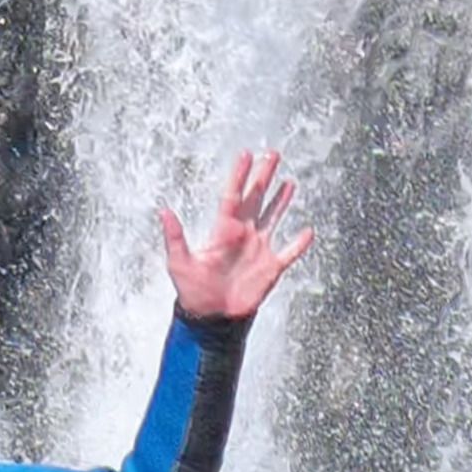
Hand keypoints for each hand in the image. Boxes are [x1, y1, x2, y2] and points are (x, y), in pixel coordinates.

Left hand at [161, 149, 313, 323]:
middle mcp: (242, 234)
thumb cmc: (192, 291)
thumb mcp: (179, 262)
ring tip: (289, 182)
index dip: (239, 176)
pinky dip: (299, 243)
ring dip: (281, 201)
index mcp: (222, 230)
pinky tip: (308, 231)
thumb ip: (175, 237)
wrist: (211, 317)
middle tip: (272, 154)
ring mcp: (258, 249)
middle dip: (263, 176)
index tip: (246, 155)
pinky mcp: (271, 267)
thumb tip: (163, 211)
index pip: (232, 195)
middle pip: (255, 199)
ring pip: (272, 218)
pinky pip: (289, 252)